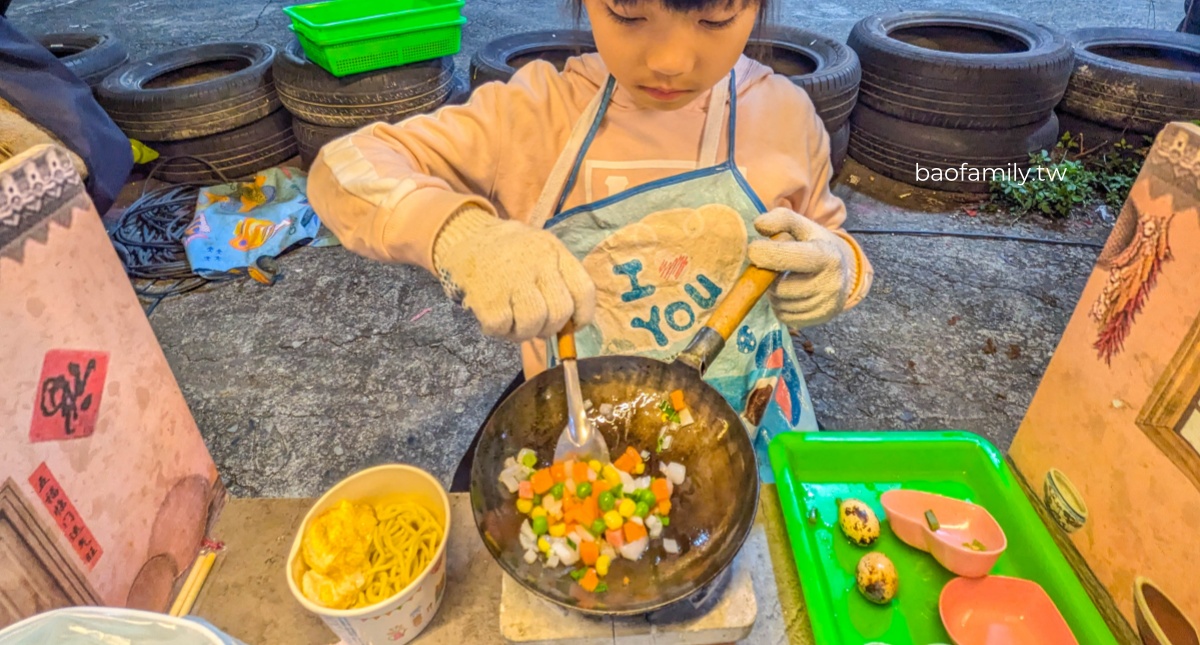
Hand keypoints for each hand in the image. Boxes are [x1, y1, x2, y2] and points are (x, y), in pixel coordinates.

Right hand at [433, 208, 594, 341]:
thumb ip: (558, 281)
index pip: (583, 290)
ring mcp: (511, 279)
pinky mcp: (487, 295)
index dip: (582, 315)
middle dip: (550, 328)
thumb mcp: (540, 251)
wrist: (465, 235)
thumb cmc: (509, 250)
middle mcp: (537, 263)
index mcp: (554, 251)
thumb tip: (569, 326)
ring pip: (533, 324)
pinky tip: (494, 318)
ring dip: (524, 333)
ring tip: (514, 323)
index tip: (572, 326)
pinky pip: (502, 327)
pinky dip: (499, 331)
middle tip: (537, 326)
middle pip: (560, 312)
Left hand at [747, 208, 855, 328]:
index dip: (765, 254)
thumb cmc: (816, 245)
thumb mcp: (803, 226)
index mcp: (826, 256)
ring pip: (780, 304)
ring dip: (772, 293)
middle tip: (772, 268)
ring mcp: (826, 305)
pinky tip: (789, 294)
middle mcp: (830, 283)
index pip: (788, 258)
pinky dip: (779, 306)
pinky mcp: (818, 320)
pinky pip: (784, 317)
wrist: (844, 271)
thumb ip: (781, 219)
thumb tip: (759, 226)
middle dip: (768, 279)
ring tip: (782, 279)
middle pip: (779, 288)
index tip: (753, 250)